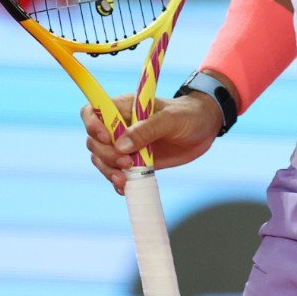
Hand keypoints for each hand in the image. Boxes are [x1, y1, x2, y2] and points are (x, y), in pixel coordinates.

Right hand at [81, 93, 218, 194]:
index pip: (93, 111)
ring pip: (101, 159)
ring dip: (108, 171)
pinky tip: (125, 187)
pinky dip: (117, 181)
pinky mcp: (133, 161)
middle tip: (127, 163)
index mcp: (124, 108)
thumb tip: (121, 145)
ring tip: (124, 179)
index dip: (92, 124)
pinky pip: (116, 173)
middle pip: (94, 141)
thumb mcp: (172, 119)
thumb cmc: (189, 115)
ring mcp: (125, 145)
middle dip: (105, 154)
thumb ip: (147, 129)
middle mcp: (119, 126)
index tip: (106, 138)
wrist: (205, 129)